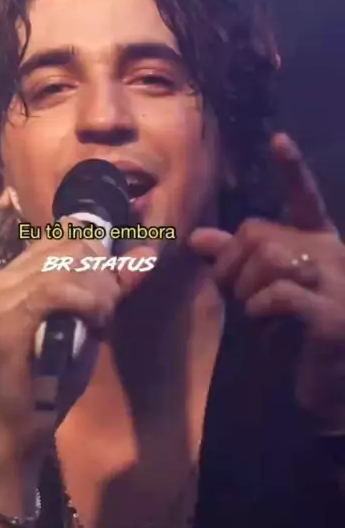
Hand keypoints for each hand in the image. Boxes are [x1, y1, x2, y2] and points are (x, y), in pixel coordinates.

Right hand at [0, 219, 154, 459]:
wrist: (21, 420)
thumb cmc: (53, 373)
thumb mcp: (90, 320)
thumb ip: (113, 285)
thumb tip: (145, 251)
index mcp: (19, 272)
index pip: (66, 232)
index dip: (99, 251)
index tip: (110, 286)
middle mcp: (5, 276)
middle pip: (72, 244)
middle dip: (102, 273)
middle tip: (107, 307)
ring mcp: (2, 294)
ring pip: (67, 264)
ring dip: (97, 291)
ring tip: (100, 319)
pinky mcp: (7, 317)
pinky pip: (56, 289)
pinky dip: (85, 302)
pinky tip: (94, 322)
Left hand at [189, 133, 344, 429]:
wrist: (328, 387)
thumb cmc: (293, 336)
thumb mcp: (261, 291)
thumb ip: (234, 261)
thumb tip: (197, 237)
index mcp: (319, 244)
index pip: (305, 199)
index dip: (293, 170)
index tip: (278, 139)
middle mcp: (334, 255)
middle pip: (261, 233)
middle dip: (231, 263)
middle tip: (234, 293)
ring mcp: (339, 285)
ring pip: (270, 258)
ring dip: (245, 287)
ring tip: (252, 310)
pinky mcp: (333, 317)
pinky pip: (280, 293)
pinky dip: (259, 305)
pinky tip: (262, 318)